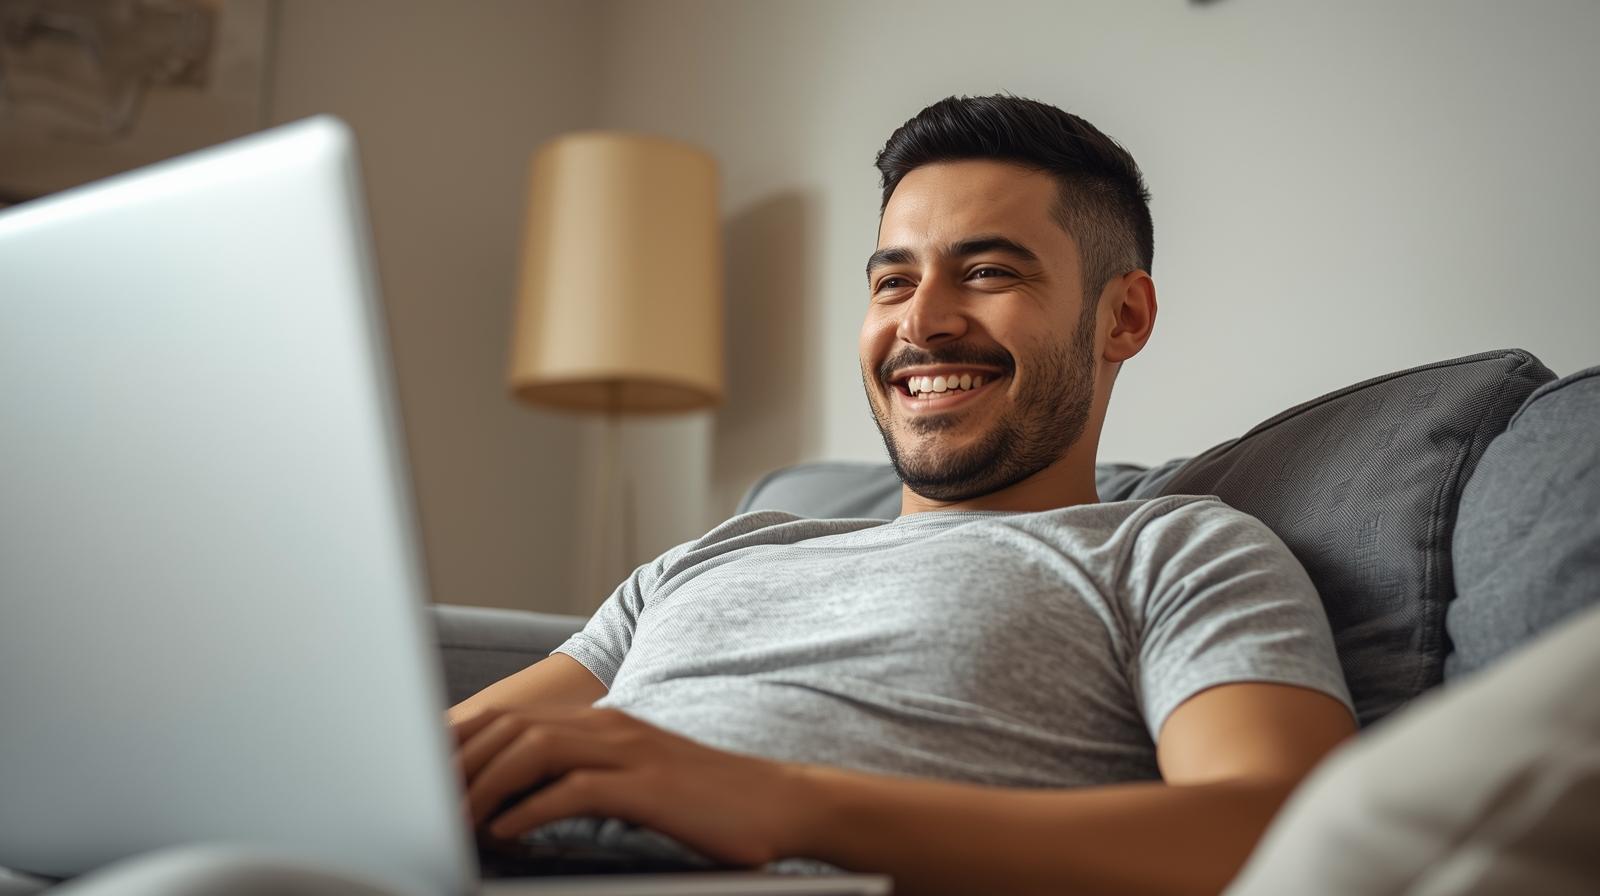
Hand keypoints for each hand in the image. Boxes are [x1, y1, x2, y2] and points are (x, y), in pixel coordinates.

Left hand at [451, 705, 811, 867]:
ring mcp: (630, 752)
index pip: (513, 717)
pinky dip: (531, 809)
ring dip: (486, 785)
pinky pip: (574, 790)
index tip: (420, 771)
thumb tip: (516, 802)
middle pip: (513, 726)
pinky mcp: (648, 787)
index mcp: (602, 722)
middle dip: (459, 761)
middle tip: (419, 797)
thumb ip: (582, 777)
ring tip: (456, 819)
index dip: (461, 741)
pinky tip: (505, 832)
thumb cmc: (705, 803)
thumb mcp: (636, 779)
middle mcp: (609, 727)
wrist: (780, 803)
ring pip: (534, 750)